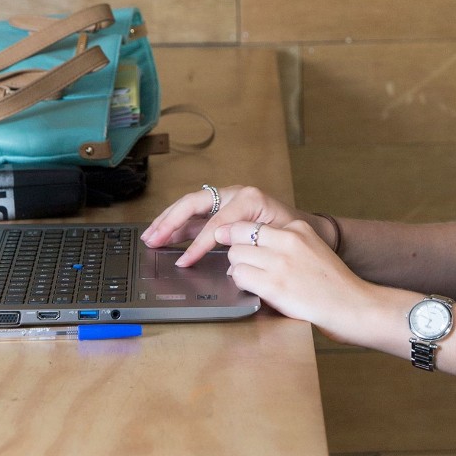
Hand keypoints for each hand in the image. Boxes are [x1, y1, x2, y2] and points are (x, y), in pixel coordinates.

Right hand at [141, 184, 305, 266]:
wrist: (305, 227)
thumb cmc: (294, 232)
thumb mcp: (278, 237)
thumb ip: (252, 241)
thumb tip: (226, 255)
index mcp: (248, 199)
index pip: (215, 222)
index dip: (198, 244)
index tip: (185, 261)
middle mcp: (234, 194)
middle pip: (195, 204)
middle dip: (171, 221)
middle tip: (153, 239)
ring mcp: (227, 199)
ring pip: (191, 206)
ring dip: (169, 220)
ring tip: (150, 236)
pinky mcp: (223, 208)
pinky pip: (196, 214)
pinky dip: (179, 224)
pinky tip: (165, 235)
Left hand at [219, 219, 385, 344]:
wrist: (355, 306)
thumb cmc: (334, 285)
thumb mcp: (314, 249)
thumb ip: (287, 243)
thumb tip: (253, 245)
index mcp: (298, 228)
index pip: (252, 223)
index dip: (239, 236)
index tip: (238, 245)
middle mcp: (288, 239)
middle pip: (238, 235)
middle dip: (236, 251)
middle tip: (246, 265)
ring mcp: (280, 261)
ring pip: (234, 255)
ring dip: (238, 269)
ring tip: (253, 280)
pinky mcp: (274, 285)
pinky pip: (239, 276)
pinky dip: (241, 284)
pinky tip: (255, 290)